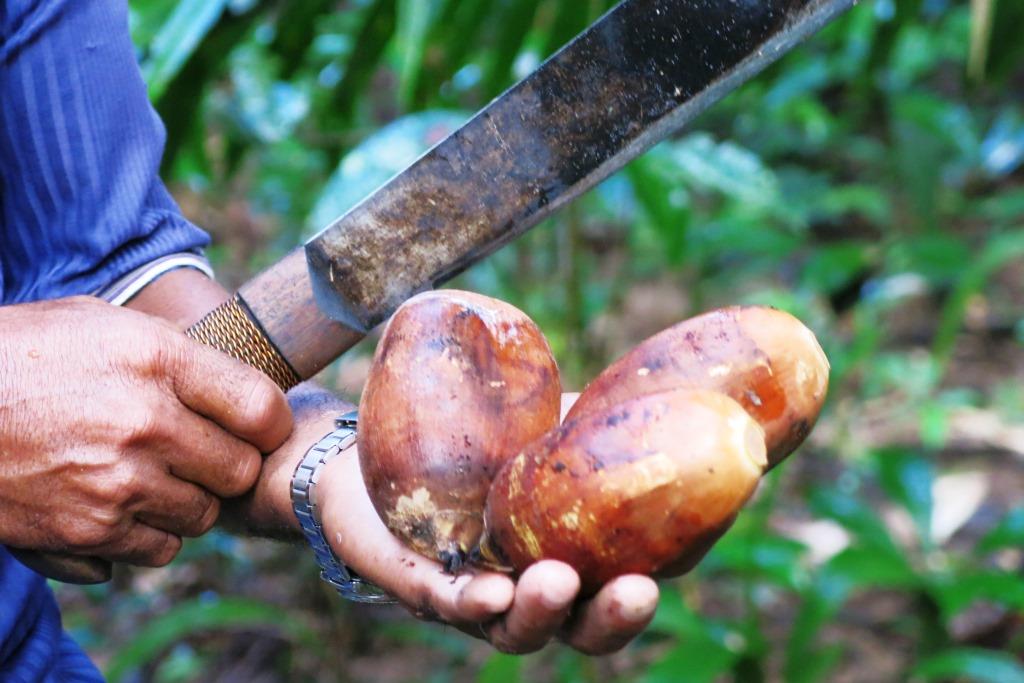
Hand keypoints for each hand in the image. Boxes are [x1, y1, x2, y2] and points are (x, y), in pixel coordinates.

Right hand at [0, 296, 291, 565]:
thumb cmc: (23, 355)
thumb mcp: (103, 324)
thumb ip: (177, 355)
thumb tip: (240, 388)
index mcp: (156, 360)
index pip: (261, 408)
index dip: (268, 423)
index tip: (258, 427)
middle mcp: (146, 423)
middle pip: (240, 470)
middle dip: (229, 465)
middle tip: (202, 453)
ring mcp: (118, 482)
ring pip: (203, 516)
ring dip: (188, 501)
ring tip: (152, 474)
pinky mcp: (88, 530)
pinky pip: (158, 550)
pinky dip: (149, 535)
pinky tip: (121, 503)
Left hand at [318, 445, 658, 653]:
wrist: (378, 450)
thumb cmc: (476, 445)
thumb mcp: (543, 429)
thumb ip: (594, 422)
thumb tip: (669, 378)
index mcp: (570, 559)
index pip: (624, 580)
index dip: (660, 574)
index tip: (687, 551)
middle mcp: (529, 591)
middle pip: (581, 626)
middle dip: (612, 617)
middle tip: (639, 592)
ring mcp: (476, 596)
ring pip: (516, 627)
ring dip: (542, 612)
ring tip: (558, 581)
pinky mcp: (420, 585)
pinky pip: (448, 602)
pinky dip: (472, 601)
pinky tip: (491, 592)